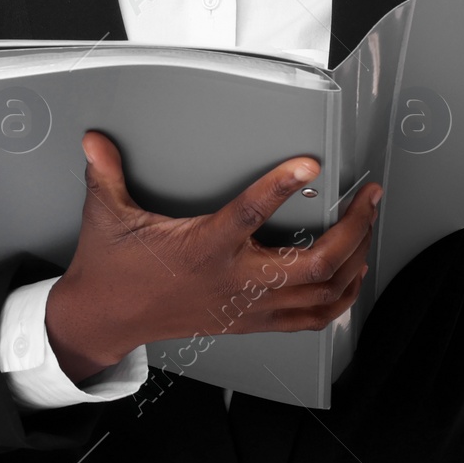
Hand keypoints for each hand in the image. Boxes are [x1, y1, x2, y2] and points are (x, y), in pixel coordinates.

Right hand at [44, 130, 381, 384]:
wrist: (105, 321)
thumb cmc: (112, 271)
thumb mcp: (106, 216)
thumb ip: (106, 173)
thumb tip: (96, 141)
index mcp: (202, 248)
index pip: (250, 214)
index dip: (281, 186)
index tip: (309, 163)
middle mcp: (232, 281)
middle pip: (312, 266)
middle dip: (352, 231)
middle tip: (367, 198)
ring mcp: (246, 307)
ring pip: (320, 296)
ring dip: (353, 263)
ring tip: (367, 230)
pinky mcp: (249, 321)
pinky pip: (309, 319)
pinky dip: (338, 300)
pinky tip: (350, 278)